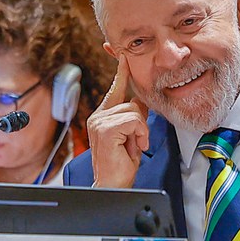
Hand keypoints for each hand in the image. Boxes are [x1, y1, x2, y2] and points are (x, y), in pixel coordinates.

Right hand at [87, 55, 148, 187]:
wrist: (113, 185)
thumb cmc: (121, 165)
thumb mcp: (132, 135)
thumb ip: (134, 117)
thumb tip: (142, 101)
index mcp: (103, 116)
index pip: (115, 89)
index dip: (121, 71)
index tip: (123, 55)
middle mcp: (97, 116)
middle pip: (132, 102)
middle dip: (142, 122)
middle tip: (136, 141)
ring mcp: (98, 122)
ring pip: (134, 111)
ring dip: (141, 131)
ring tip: (133, 146)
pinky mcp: (104, 129)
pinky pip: (133, 120)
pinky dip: (139, 134)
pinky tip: (133, 146)